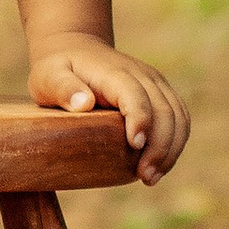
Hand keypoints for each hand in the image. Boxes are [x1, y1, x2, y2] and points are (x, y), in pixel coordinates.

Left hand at [29, 34, 189, 186]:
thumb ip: (62, 88)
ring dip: (171, 149)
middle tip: (145, 176)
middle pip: (164, 109)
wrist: (78, 51)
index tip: (135, 145)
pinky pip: (180, 119)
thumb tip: (84, 103)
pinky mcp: (161, 94)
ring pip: (178, 116)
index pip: (136, 95)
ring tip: (151, 178)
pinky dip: (175, 144)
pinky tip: (160, 167)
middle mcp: (142, 75)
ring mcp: (155, 84)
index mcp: (115, 72)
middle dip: (160, 146)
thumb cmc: (59, 69)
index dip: (140, 119)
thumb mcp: (48, 76)